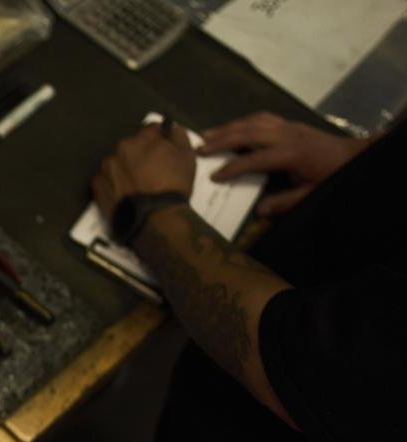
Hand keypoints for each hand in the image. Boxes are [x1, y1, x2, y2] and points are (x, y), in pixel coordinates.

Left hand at [92, 123, 195, 220]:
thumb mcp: (187, 157)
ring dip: (125, 168)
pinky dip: (114, 183)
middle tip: (151, 172)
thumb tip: (171, 128)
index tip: (161, 149)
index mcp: (142, 139)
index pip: (150, 129)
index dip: (158, 139)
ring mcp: (106, 168)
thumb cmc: (173, 188)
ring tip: (138, 185)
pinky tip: (126, 193)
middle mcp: (120, 149)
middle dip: (140, 154)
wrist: (154, 219)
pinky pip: (106, 178)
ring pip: (117, 161)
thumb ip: (178, 136)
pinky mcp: (97, 186)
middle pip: (131, 145)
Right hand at [199, 112, 369, 214]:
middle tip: (198, 148)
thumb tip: (259, 211)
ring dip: (227, 127)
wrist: (354, 155)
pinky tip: (232, 127)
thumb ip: (285, 202)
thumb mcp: (312, 194)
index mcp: (290, 154)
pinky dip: (243, 121)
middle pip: (247, 134)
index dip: (232, 168)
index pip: (253, 160)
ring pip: (252, 122)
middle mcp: (286, 135)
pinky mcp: (290, 123)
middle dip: (221, 140)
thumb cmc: (332, 176)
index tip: (214, 176)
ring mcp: (288, 126)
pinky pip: (261, 118)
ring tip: (206, 134)